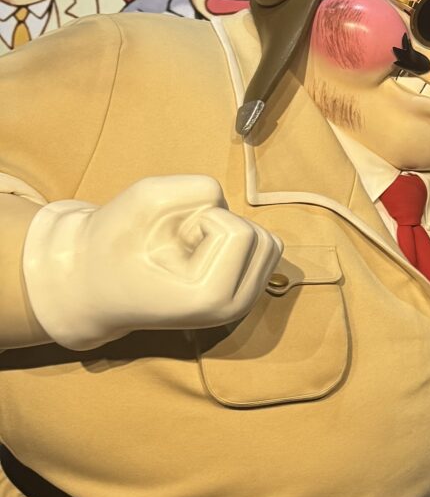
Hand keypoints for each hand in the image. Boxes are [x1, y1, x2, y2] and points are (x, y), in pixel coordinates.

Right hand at [20, 176, 282, 353]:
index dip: (201, 220)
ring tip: (187, 251)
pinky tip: (199, 257)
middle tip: (176, 245)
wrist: (95, 283)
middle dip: (218, 226)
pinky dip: (232, 241)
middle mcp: (234, 308)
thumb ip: (195, 188)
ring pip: (268, 243)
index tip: (165, 241)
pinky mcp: (245, 294)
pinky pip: (262, 248)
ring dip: (227, 232)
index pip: (240, 233)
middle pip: (261, 237)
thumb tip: (229, 201)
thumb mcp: (147, 198)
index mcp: (209, 297)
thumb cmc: (115, 243)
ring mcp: (242, 305)